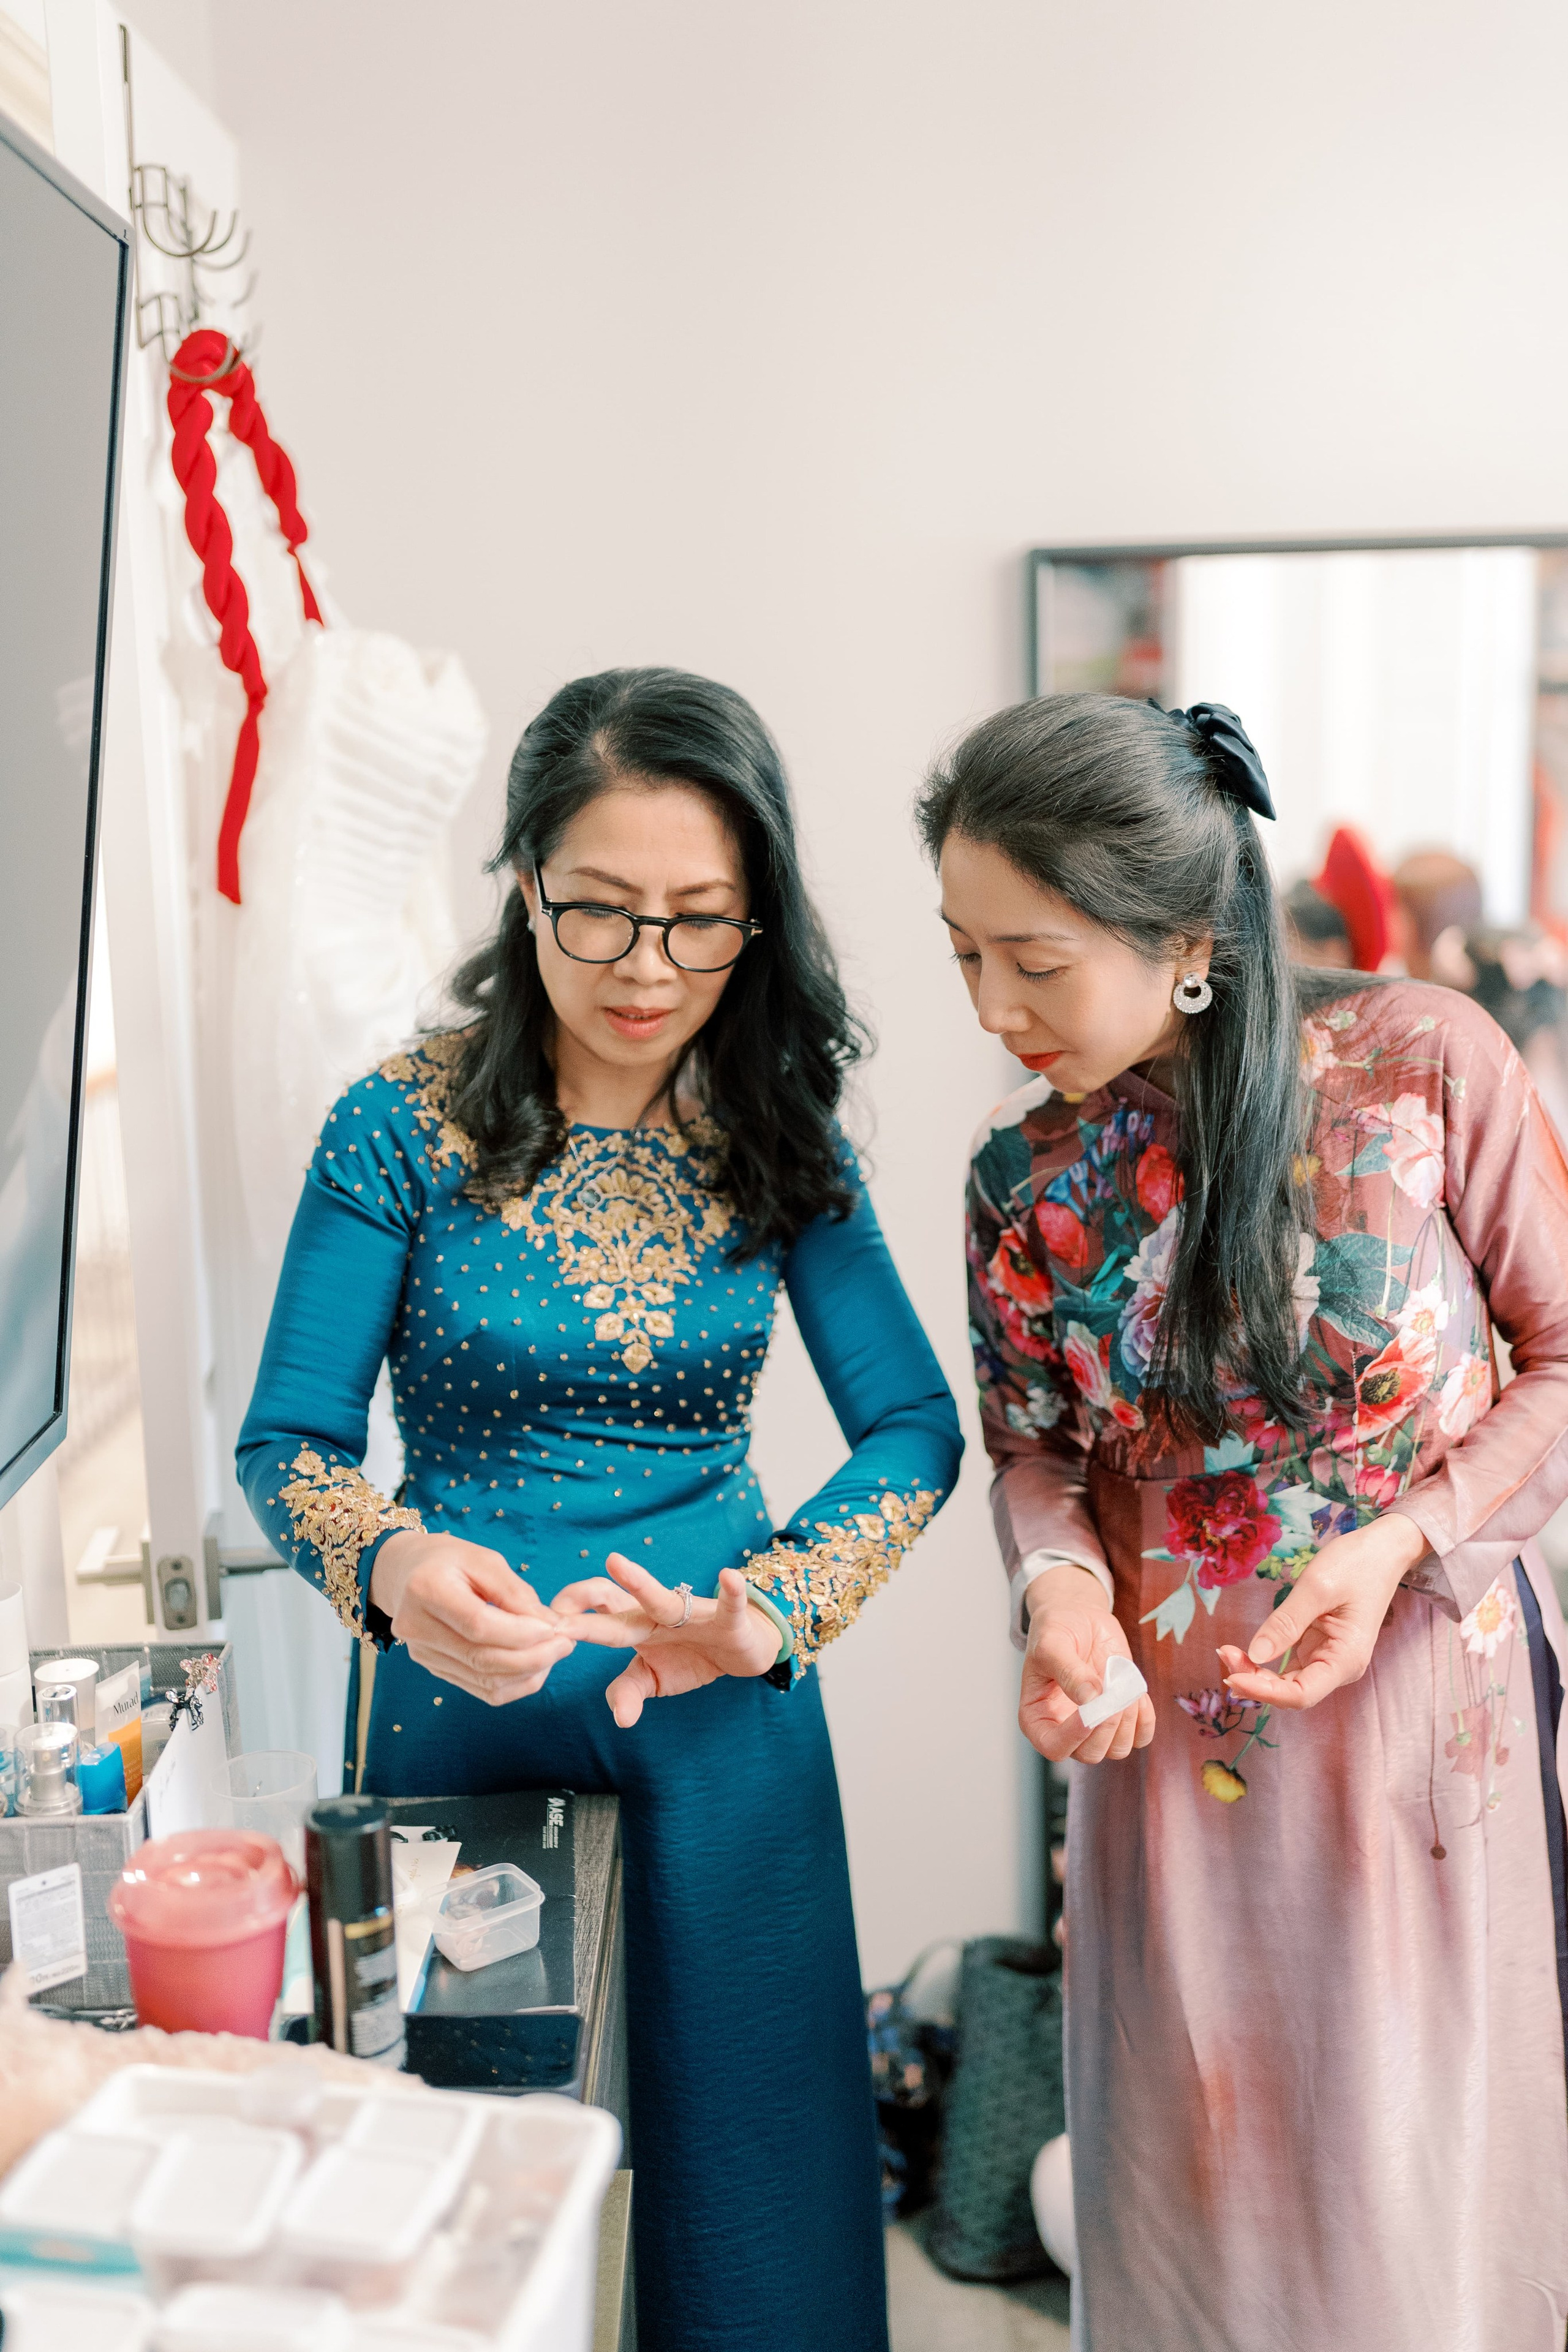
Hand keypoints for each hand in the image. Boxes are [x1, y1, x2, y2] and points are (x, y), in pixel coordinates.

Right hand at [370, 1530, 575, 1705]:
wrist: (406, 1573)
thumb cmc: (449, 1559)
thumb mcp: (484, 1559)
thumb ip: (515, 1592)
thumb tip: (549, 1625)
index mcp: (426, 1589)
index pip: (478, 1625)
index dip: (521, 1632)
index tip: (555, 1628)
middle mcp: (416, 1627)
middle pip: (481, 1658)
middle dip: (533, 1657)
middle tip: (566, 1644)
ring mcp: (422, 1653)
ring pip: (483, 1680)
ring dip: (527, 1673)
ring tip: (555, 1653)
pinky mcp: (433, 1668)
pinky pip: (479, 1688)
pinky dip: (513, 1683)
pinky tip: (535, 1667)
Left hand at [552, 1554, 780, 1726]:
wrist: (742, 1649)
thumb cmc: (691, 1657)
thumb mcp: (655, 1679)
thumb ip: (629, 1692)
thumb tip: (619, 1719)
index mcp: (635, 1625)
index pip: (595, 1616)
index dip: (570, 1619)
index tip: (539, 1629)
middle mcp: (657, 1614)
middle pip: (615, 1600)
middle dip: (586, 1599)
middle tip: (558, 1613)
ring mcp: (691, 1615)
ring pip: (661, 1598)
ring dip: (638, 1582)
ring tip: (615, 1563)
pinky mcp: (727, 1620)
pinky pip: (729, 1605)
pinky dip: (730, 1593)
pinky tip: (727, 1578)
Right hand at [1018, 1562, 1154, 1763]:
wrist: (1080, 1618)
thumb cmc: (1057, 1630)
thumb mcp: (1052, 1644)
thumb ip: (1068, 1672)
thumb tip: (1091, 1698)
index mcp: (1038, 1718)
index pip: (1054, 1747)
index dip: (1073, 1737)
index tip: (1089, 1709)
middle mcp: (1066, 1730)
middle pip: (1090, 1753)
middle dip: (1106, 1725)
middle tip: (1110, 1690)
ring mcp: (1096, 1727)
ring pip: (1118, 1749)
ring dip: (1126, 1719)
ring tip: (1120, 1684)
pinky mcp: (1121, 1719)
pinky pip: (1140, 1736)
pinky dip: (1144, 1718)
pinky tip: (1133, 1691)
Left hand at [1218, 1512, 1426, 1710]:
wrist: (1382, 1551)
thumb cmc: (1356, 1564)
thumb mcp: (1317, 1587)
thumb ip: (1286, 1622)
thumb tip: (1255, 1653)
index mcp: (1346, 1659)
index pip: (1301, 1694)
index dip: (1264, 1691)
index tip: (1232, 1675)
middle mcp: (1338, 1666)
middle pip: (1291, 1691)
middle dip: (1255, 1679)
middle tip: (1222, 1654)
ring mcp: (1328, 1658)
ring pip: (1286, 1680)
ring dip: (1255, 1672)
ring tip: (1225, 1653)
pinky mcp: (1317, 1646)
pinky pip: (1287, 1663)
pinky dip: (1264, 1661)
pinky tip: (1241, 1653)